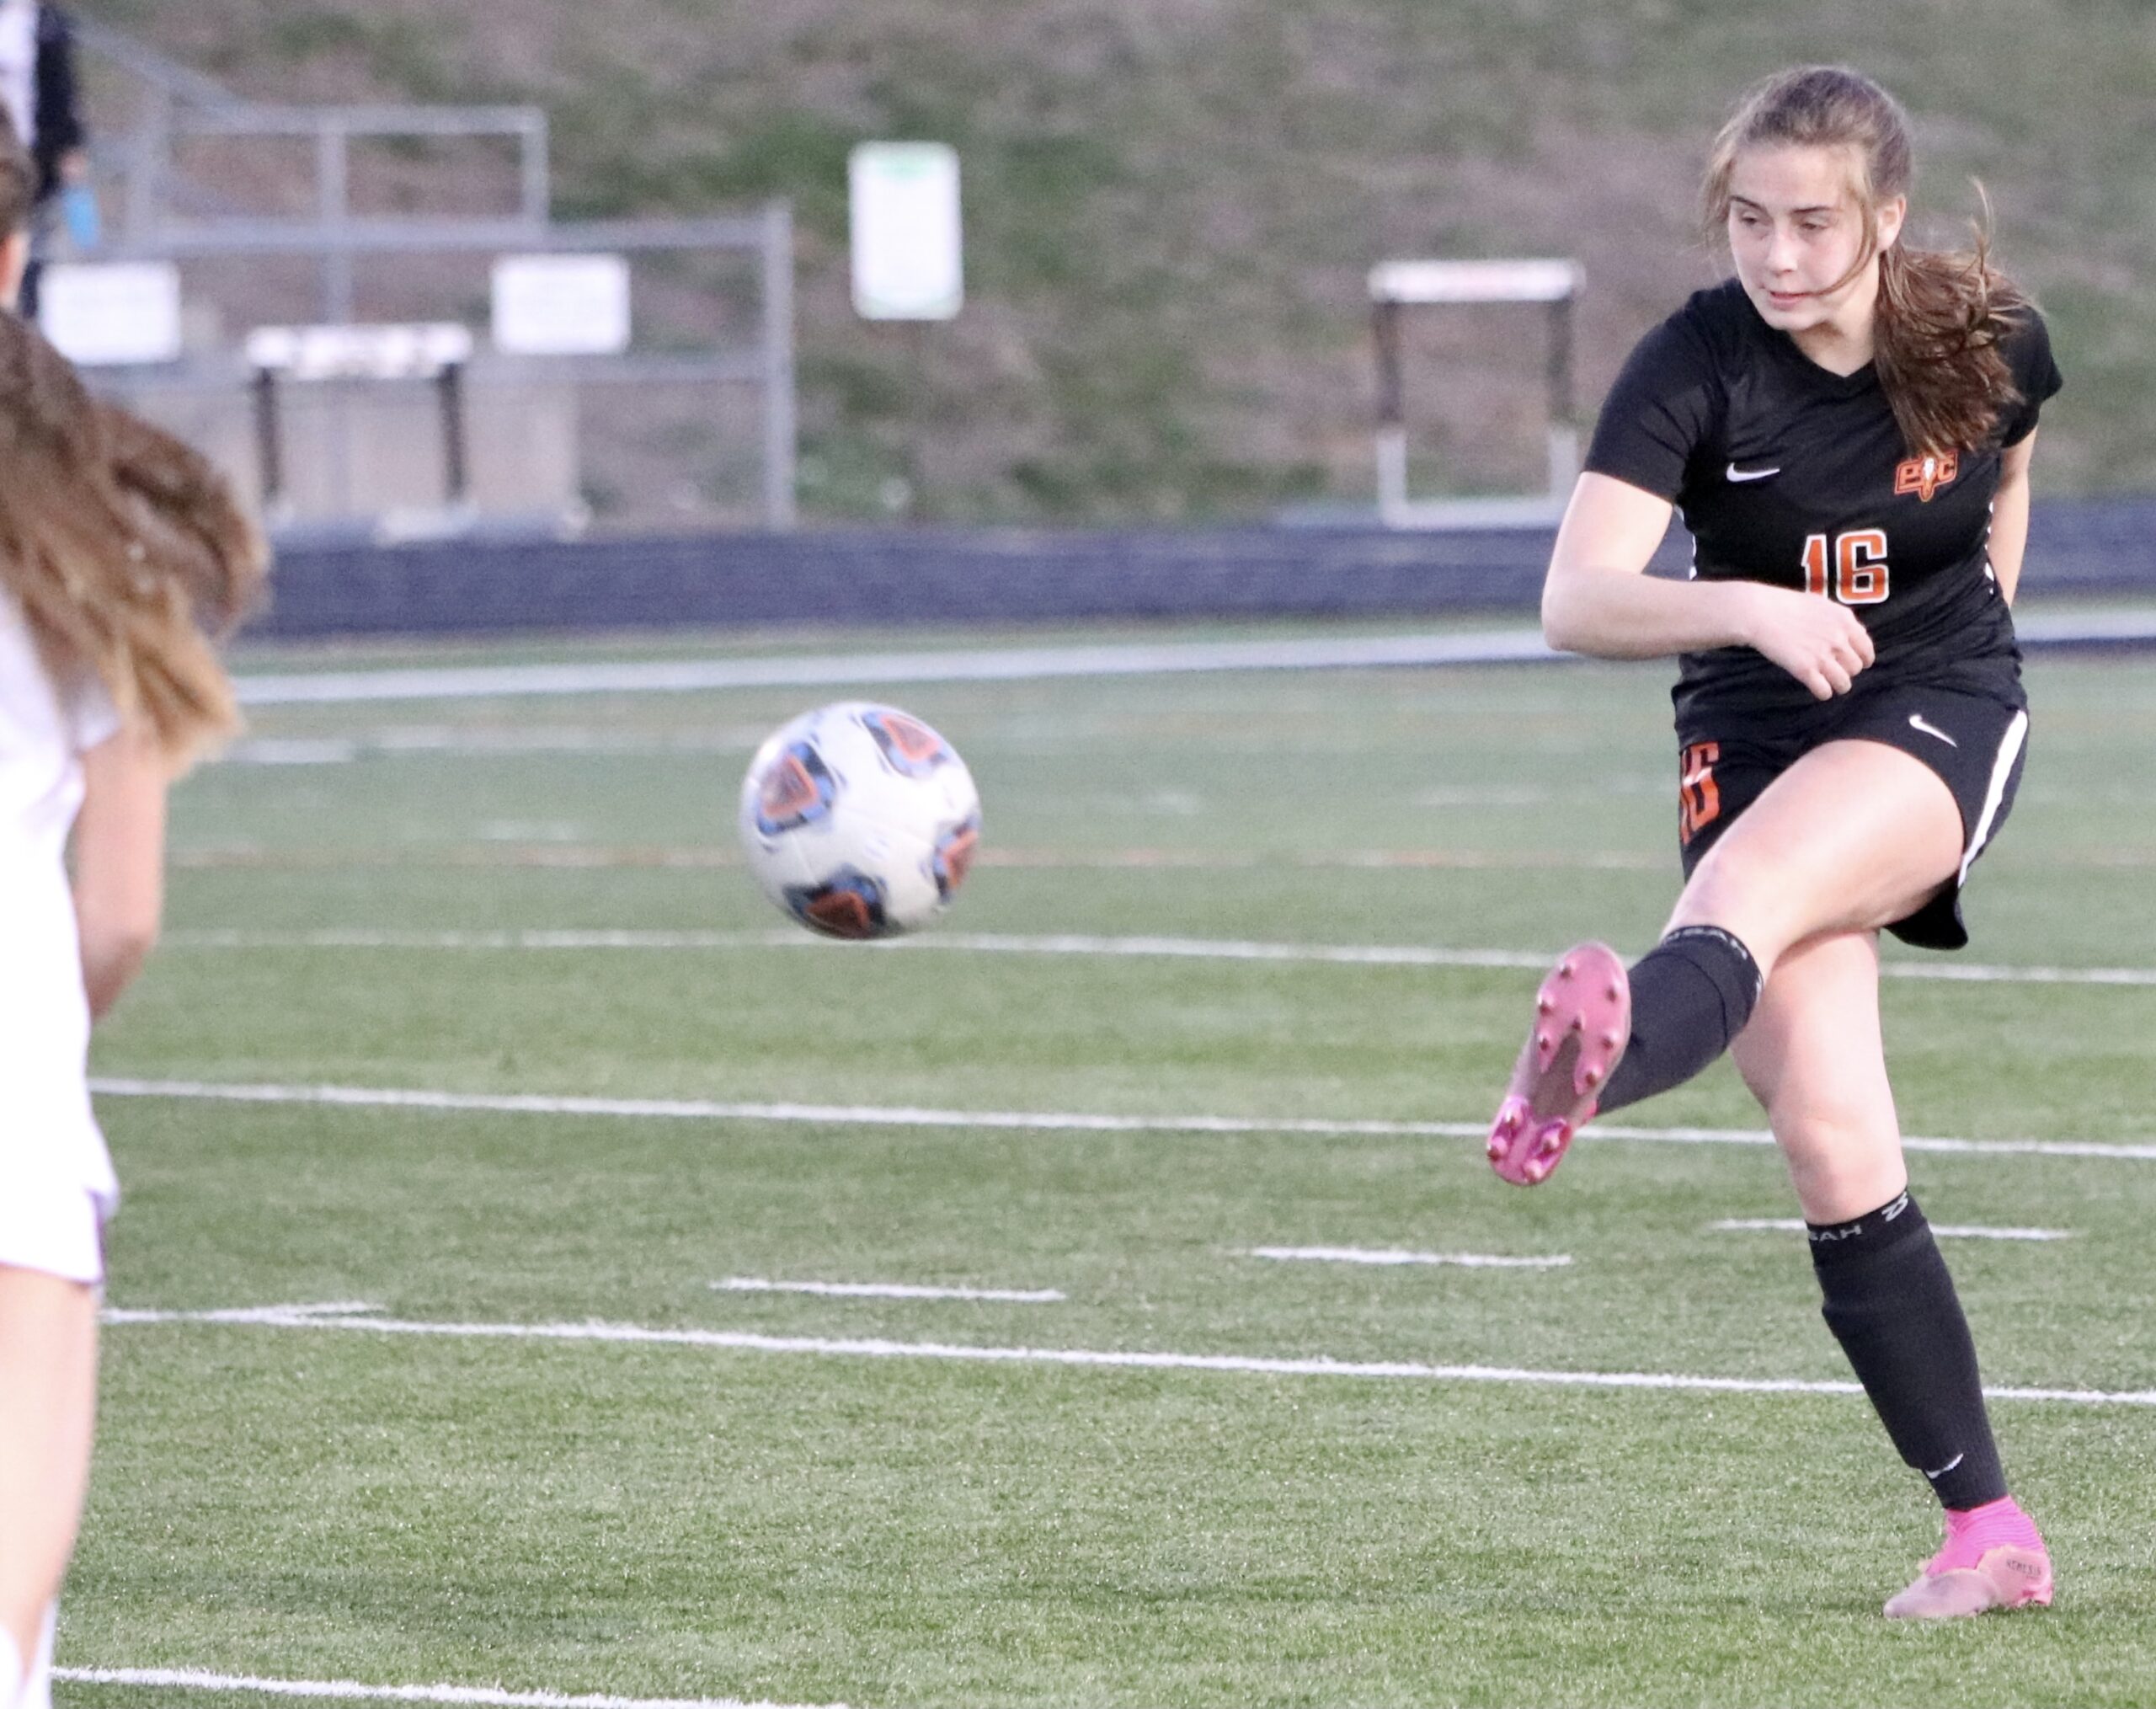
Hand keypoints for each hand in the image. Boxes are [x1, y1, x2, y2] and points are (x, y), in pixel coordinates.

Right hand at [1737, 584, 1876, 698]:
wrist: (1760, 612)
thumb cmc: (1787, 604)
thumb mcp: (1821, 604)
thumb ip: (1841, 618)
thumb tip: (1855, 632)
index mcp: (1845, 621)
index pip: (1866, 648)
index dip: (1863, 659)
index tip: (1856, 663)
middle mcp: (1838, 639)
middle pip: (1855, 668)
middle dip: (1847, 671)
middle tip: (1835, 671)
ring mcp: (1822, 656)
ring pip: (1844, 683)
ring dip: (1838, 686)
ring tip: (1829, 684)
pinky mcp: (1805, 670)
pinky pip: (1824, 691)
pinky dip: (1823, 693)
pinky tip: (1818, 689)